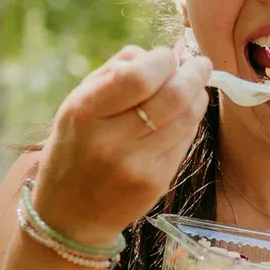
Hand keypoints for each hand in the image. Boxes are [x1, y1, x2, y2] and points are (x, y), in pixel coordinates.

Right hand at [29, 45, 212, 243]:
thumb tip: (154, 54)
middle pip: (172, 96)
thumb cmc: (75, 148)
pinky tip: (184, 115)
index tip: (167, 56)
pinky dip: (190, 122)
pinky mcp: (156, 184)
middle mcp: (110, 142)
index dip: (162, 60)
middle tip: (200, 65)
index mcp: (84, 114)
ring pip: (186, 118)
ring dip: (197, 96)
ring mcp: (136, 166)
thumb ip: (113, 73)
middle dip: (193, 74)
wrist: (68, 215)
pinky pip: (185, 142)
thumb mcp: (76, 105)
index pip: (139, 76)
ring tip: (195, 87)